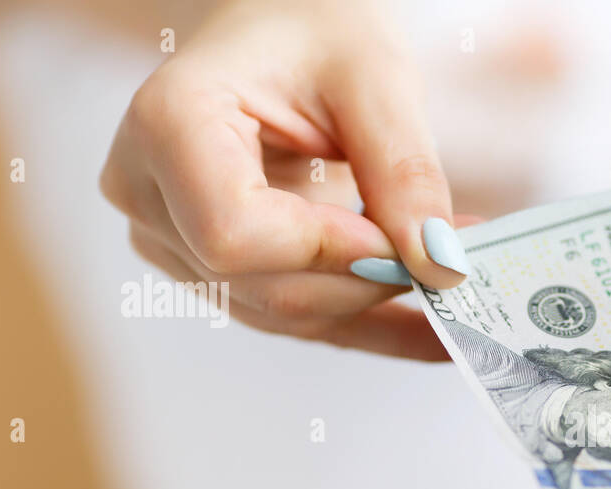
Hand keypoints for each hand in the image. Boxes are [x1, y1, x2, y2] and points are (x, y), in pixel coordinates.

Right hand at [100, 0, 468, 359]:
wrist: (286, 32)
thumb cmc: (314, 27)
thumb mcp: (375, 79)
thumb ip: (404, 174)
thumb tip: (440, 267)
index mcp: (168, 123)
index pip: (234, 231)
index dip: (329, 250)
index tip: (404, 239)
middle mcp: (151, 193)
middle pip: (265, 283)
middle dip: (369, 279)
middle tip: (457, 259)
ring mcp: (176, 242)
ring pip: (286, 313)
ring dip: (379, 303)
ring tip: (459, 284)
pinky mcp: (218, 274)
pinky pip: (302, 321)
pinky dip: (374, 325)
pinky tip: (437, 336)